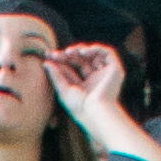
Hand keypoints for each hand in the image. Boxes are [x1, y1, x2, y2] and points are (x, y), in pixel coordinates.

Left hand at [47, 37, 145, 155]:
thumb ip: (56, 76)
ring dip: (80, 50)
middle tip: (57, 53)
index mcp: (84, 85)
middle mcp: (95, 78)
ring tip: (68, 52)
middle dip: (68, 54)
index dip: (61, 60)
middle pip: (81, 59)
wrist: (95, 111)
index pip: (72, 68)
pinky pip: (107, 52)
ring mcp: (105, 73)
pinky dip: (95, 48)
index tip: (49, 55)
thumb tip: (45, 62)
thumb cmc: (78, 107)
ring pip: (93, 54)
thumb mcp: (63, 89)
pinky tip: (83, 52)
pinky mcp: (114, 68)